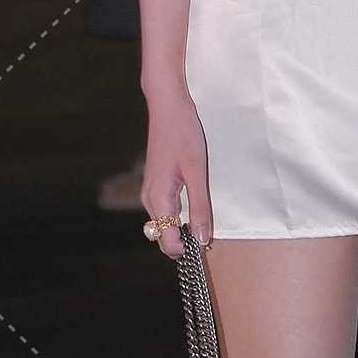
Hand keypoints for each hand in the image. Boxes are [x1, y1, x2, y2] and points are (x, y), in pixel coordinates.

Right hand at [142, 94, 212, 254]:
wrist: (168, 108)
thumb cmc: (183, 135)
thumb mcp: (197, 172)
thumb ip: (200, 207)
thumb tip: (202, 239)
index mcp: (158, 199)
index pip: (167, 242)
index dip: (186, 249)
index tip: (206, 247)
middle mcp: (149, 199)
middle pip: (163, 236)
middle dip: (183, 241)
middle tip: (208, 235)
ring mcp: (150, 191)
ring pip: (163, 224)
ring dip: (181, 228)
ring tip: (203, 221)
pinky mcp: (156, 184)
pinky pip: (165, 210)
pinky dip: (178, 216)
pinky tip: (194, 207)